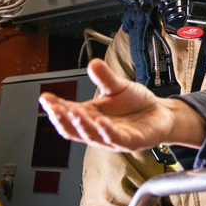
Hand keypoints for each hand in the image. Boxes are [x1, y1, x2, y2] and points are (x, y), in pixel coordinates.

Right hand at [38, 58, 205, 149]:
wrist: (160, 113)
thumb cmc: (136, 103)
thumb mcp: (118, 87)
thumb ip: (105, 77)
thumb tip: (92, 63)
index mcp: (91, 116)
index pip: (68, 114)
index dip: (55, 108)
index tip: (45, 98)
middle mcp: (98, 130)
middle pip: (75, 129)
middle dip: (62, 119)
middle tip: (54, 107)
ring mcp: (113, 138)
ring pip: (92, 136)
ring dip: (82, 125)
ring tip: (73, 112)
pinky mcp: (130, 142)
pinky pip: (116, 139)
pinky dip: (106, 131)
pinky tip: (100, 121)